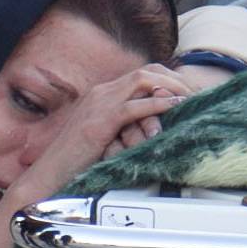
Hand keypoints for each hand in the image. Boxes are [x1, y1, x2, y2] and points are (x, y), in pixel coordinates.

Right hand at [0, 64, 190, 247]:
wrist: (48, 176)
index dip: (170, 78)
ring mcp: (99, 105)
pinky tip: (174, 107)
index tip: (190, 91)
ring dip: (172, 88)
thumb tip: (154, 126)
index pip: (143, 73)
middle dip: (177, 79)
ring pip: (144, 82)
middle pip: (148, 71)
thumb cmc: (75, 162)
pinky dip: (157, 104)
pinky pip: (133, 106)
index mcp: (102, 94)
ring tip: (192, 99)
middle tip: (199, 94)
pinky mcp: (99, 122)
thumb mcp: (105, 137)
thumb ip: (126, 126)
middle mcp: (101, 93)